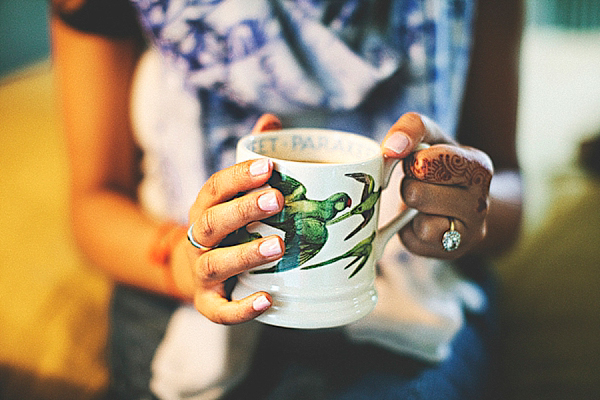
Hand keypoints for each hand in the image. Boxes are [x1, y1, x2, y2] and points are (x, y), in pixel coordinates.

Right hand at [183, 116, 284, 323]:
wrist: (192, 272)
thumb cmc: (226, 227)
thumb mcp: (233, 194)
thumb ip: (252, 158)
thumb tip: (271, 120)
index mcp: (206, 207)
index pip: (216, 187)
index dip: (239, 176)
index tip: (270, 166)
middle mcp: (199, 238)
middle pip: (213, 223)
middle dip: (244, 210)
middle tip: (278, 200)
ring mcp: (201, 272)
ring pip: (216, 263)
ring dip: (245, 254)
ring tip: (278, 245)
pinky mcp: (207, 302)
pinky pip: (220, 310)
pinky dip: (241, 309)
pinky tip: (268, 301)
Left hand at [381, 113, 493, 257]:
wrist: (457, 203)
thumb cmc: (438, 165)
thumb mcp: (431, 137)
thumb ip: (412, 127)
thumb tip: (390, 148)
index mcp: (479, 167)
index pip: (426, 161)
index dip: (411, 161)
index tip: (418, 162)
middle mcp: (481, 202)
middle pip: (416, 191)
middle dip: (409, 184)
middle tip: (421, 183)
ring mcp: (469, 232)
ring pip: (418, 219)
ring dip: (411, 208)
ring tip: (423, 202)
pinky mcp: (450, 251)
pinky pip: (417, 238)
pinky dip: (412, 229)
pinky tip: (423, 221)